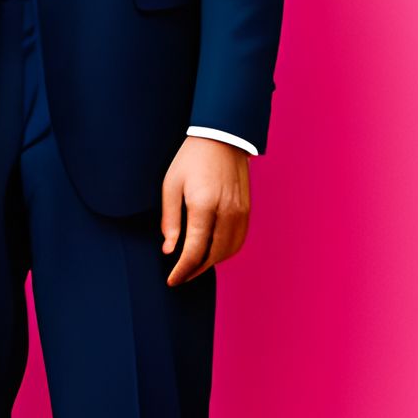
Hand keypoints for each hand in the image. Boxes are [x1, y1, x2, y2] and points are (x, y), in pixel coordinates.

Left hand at [161, 136, 250, 284]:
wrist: (222, 138)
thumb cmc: (190, 160)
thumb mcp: (170, 185)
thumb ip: (170, 220)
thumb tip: (170, 250)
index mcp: (204, 205)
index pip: (194, 250)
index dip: (182, 270)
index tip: (171, 280)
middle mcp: (226, 212)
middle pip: (213, 255)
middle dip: (195, 270)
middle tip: (180, 277)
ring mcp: (240, 212)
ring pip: (229, 251)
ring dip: (211, 263)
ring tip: (193, 266)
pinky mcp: (247, 210)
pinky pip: (239, 240)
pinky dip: (225, 252)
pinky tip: (211, 252)